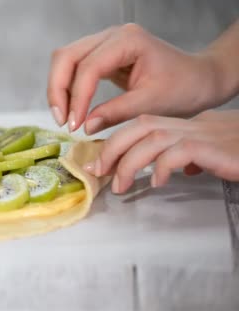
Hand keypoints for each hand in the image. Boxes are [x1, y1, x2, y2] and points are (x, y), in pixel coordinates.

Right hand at [47, 23, 228, 134]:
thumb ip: (116, 112)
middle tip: (62, 121)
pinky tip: (72, 109)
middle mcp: (112, 35)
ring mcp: (104, 42)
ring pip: (64, 60)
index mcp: (128, 40)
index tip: (74, 125)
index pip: (88, 67)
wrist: (199, 79)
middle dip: (58, 90)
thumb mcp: (151, 104)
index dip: (77, 97)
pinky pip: (73, 67)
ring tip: (64, 118)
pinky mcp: (101, 54)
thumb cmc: (183, 88)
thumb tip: (84, 126)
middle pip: (66, 56)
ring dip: (59, 89)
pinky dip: (67, 88)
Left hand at [83, 110, 238, 193]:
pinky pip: (179, 152)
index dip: (116, 141)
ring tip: (120, 185)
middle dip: (112, 147)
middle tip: (97, 171)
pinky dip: (162, 166)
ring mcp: (201, 134)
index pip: (141, 125)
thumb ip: (191, 156)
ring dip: (129, 162)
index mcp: (184, 126)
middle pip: (140, 126)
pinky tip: (157, 182)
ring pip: (152, 138)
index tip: (99, 162)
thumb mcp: (212, 155)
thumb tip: (176, 170)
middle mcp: (189, 125)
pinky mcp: (213, 148)